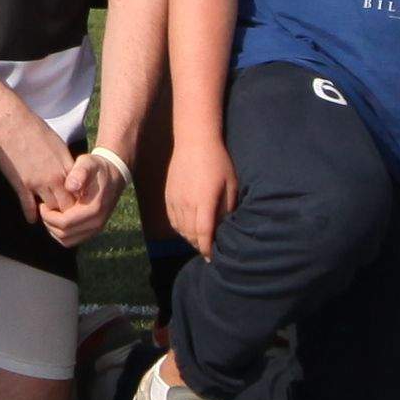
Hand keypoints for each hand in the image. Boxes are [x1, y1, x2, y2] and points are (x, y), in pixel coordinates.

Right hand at [5, 120, 107, 245]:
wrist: (12, 123)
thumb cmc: (34, 130)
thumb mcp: (57, 145)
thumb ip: (64, 162)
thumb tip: (69, 172)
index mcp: (66, 166)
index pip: (78, 191)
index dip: (78, 200)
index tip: (76, 205)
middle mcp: (56, 177)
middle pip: (67, 204)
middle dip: (67, 211)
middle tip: (64, 217)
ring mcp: (39, 182)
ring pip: (51, 207)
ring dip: (50, 213)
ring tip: (48, 217)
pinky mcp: (22, 184)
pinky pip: (29, 206)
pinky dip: (31, 215)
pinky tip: (31, 219)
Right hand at [164, 140, 233, 256]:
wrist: (195, 142)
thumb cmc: (218, 162)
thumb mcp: (231, 184)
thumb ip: (227, 207)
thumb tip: (225, 226)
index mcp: (204, 202)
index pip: (204, 233)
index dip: (207, 248)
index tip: (212, 257)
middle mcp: (187, 204)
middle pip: (191, 234)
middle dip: (199, 246)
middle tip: (207, 251)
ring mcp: (175, 200)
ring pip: (180, 228)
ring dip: (189, 239)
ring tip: (198, 243)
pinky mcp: (168, 196)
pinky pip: (172, 219)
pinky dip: (179, 229)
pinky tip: (186, 230)